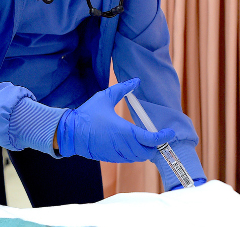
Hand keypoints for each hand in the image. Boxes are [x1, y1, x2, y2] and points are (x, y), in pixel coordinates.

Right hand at [57, 78, 176, 162]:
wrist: (70, 132)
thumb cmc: (87, 114)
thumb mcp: (105, 97)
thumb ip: (122, 89)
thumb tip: (136, 80)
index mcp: (125, 131)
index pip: (151, 139)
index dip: (163, 137)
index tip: (170, 133)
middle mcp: (123, 145)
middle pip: (148, 151)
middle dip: (155, 145)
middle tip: (159, 136)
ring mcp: (117, 154)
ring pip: (139, 157)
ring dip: (145, 150)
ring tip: (149, 141)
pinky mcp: (110, 158)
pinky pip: (129, 159)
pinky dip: (135, 154)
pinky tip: (134, 145)